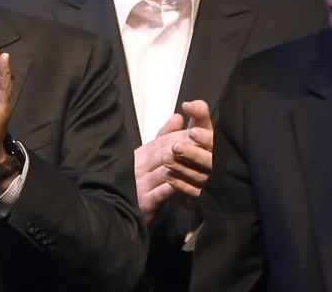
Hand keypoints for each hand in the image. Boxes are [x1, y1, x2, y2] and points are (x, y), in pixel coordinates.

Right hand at [133, 100, 213, 223]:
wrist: (125, 214)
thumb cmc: (144, 183)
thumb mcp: (152, 157)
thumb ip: (164, 136)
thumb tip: (178, 116)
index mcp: (141, 153)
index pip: (165, 140)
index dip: (184, 136)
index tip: (201, 134)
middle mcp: (139, 165)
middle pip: (166, 153)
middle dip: (187, 149)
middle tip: (207, 147)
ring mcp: (140, 183)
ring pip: (165, 171)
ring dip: (184, 167)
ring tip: (202, 164)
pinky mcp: (145, 202)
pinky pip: (163, 192)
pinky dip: (177, 187)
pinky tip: (190, 184)